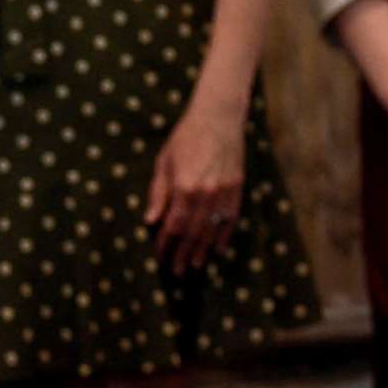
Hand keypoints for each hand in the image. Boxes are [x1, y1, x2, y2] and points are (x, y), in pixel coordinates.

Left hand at [146, 94, 246, 272]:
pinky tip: (217, 249)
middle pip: (192, 232)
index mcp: (183, 186)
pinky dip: (224, 235)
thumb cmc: (186, 136)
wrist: (219, 117)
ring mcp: (224, 192)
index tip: (159, 256)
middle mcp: (205, 193)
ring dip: (202, 249)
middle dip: (183, 253)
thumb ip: (158, 193)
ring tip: (195, 265)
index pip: (172, 225)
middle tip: (176, 271)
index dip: (165, 244)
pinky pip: (231, 218)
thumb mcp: (164, 162)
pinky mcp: (237, 188)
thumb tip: (150, 220)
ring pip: (212, 229)